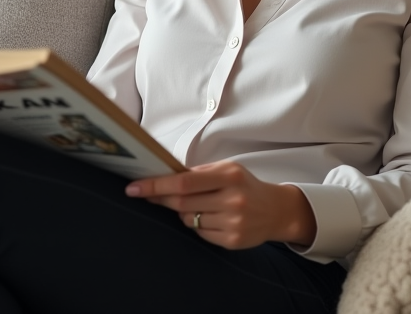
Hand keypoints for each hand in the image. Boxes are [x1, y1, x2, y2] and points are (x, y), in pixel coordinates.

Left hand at [125, 161, 315, 249]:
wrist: (275, 210)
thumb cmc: (245, 185)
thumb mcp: (227, 170)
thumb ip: (199, 173)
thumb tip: (164, 176)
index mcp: (229, 176)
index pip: (183, 182)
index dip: (156, 185)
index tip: (134, 188)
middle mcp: (232, 199)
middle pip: (181, 202)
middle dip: (160, 198)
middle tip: (145, 194)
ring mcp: (233, 222)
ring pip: (188, 219)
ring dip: (182, 212)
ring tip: (196, 204)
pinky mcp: (232, 240)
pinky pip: (199, 233)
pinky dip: (196, 224)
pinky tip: (209, 217)